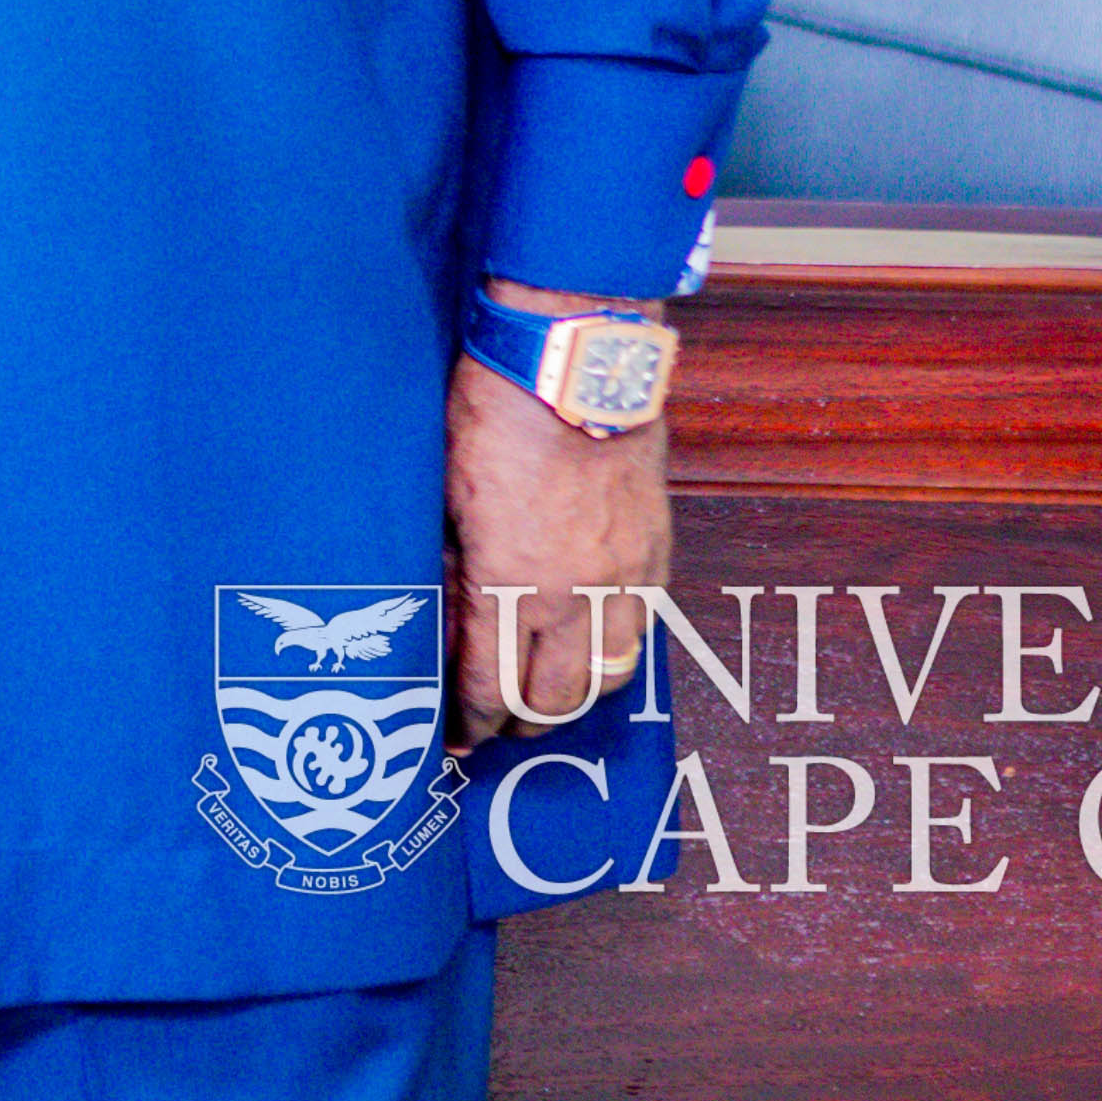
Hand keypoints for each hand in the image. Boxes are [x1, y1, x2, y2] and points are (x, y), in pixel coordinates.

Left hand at [442, 286, 675, 744]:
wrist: (574, 361)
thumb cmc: (495, 414)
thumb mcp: (446, 495)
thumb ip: (453, 566)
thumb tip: (451, 616)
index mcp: (512, 583)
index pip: (493, 682)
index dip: (474, 720)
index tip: (459, 738)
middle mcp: (576, 593)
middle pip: (557, 697)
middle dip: (523, 722)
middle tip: (499, 726)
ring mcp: (625, 574)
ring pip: (610, 672)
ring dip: (577, 696)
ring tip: (548, 698)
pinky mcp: (655, 548)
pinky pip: (644, 626)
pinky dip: (617, 649)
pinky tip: (595, 645)